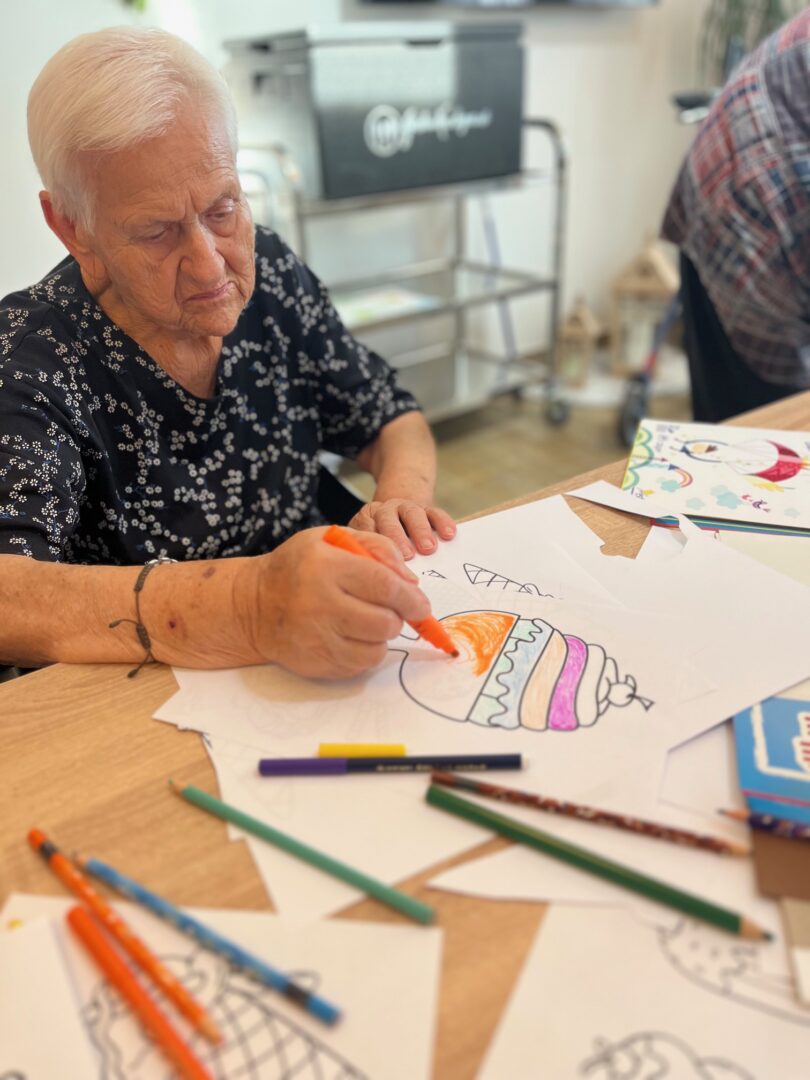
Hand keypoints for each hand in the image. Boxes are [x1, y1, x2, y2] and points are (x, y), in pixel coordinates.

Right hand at [251, 527, 430, 678]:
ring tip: (367, 622)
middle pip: (384, 622)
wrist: (253, 605)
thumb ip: (376, 548)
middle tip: (391, 611)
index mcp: (325, 566)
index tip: (421, 606)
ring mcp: (315, 638)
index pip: (384, 585)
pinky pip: (359, 666)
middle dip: (398, 618)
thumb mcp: (331, 538)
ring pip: (376, 649)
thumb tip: (411, 582)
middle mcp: (319, 604)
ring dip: (381, 637)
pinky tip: (353, 637)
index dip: (410, 598)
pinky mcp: (315, 663)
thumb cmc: (299, 567)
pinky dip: (366, 653)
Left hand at [349, 499, 456, 558]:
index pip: (365, 531)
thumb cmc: (383, 542)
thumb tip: (377, 582)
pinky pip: (435, 513)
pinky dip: (442, 523)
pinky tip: (448, 534)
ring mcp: (406, 508)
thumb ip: (372, 558)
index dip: (374, 547)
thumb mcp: (371, 547)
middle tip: (408, 556)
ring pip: (412, 514)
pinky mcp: (427, 509)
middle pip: (387, 521)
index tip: (382, 564)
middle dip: (398, 538)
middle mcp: (385, 511)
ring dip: (420, 531)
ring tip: (428, 548)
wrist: (398, 517)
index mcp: (366, 520)